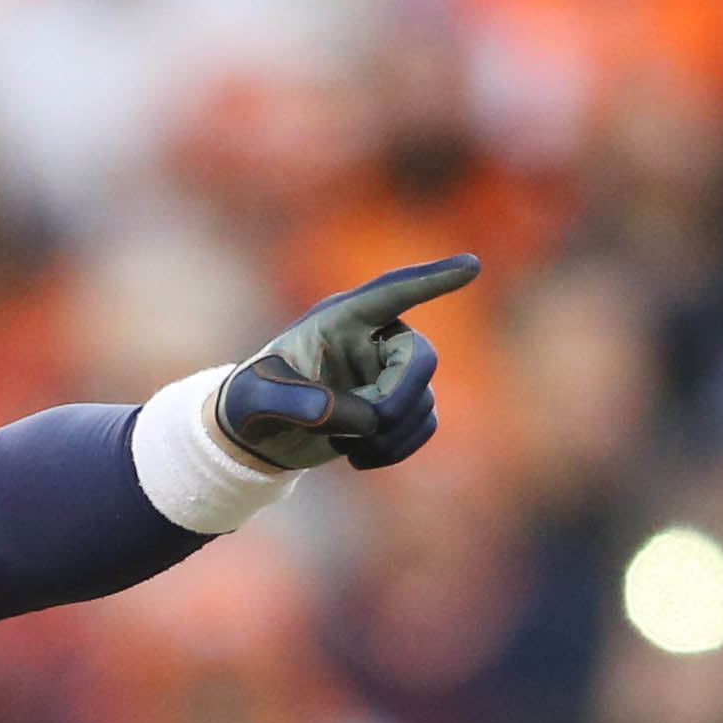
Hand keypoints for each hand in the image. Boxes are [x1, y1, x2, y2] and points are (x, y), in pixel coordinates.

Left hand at [215, 254, 479, 471]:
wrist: (257, 432)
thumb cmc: (251, 400)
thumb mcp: (258, 398)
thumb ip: (301, 403)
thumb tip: (364, 418)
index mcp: (339, 318)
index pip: (392, 293)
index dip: (431, 281)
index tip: (471, 266)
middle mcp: (372, 338)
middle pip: (421, 359)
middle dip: (399, 400)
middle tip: (367, 428)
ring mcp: (389, 372)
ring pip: (422, 401)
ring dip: (390, 434)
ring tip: (346, 445)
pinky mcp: (396, 404)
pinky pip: (423, 425)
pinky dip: (397, 448)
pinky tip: (360, 456)